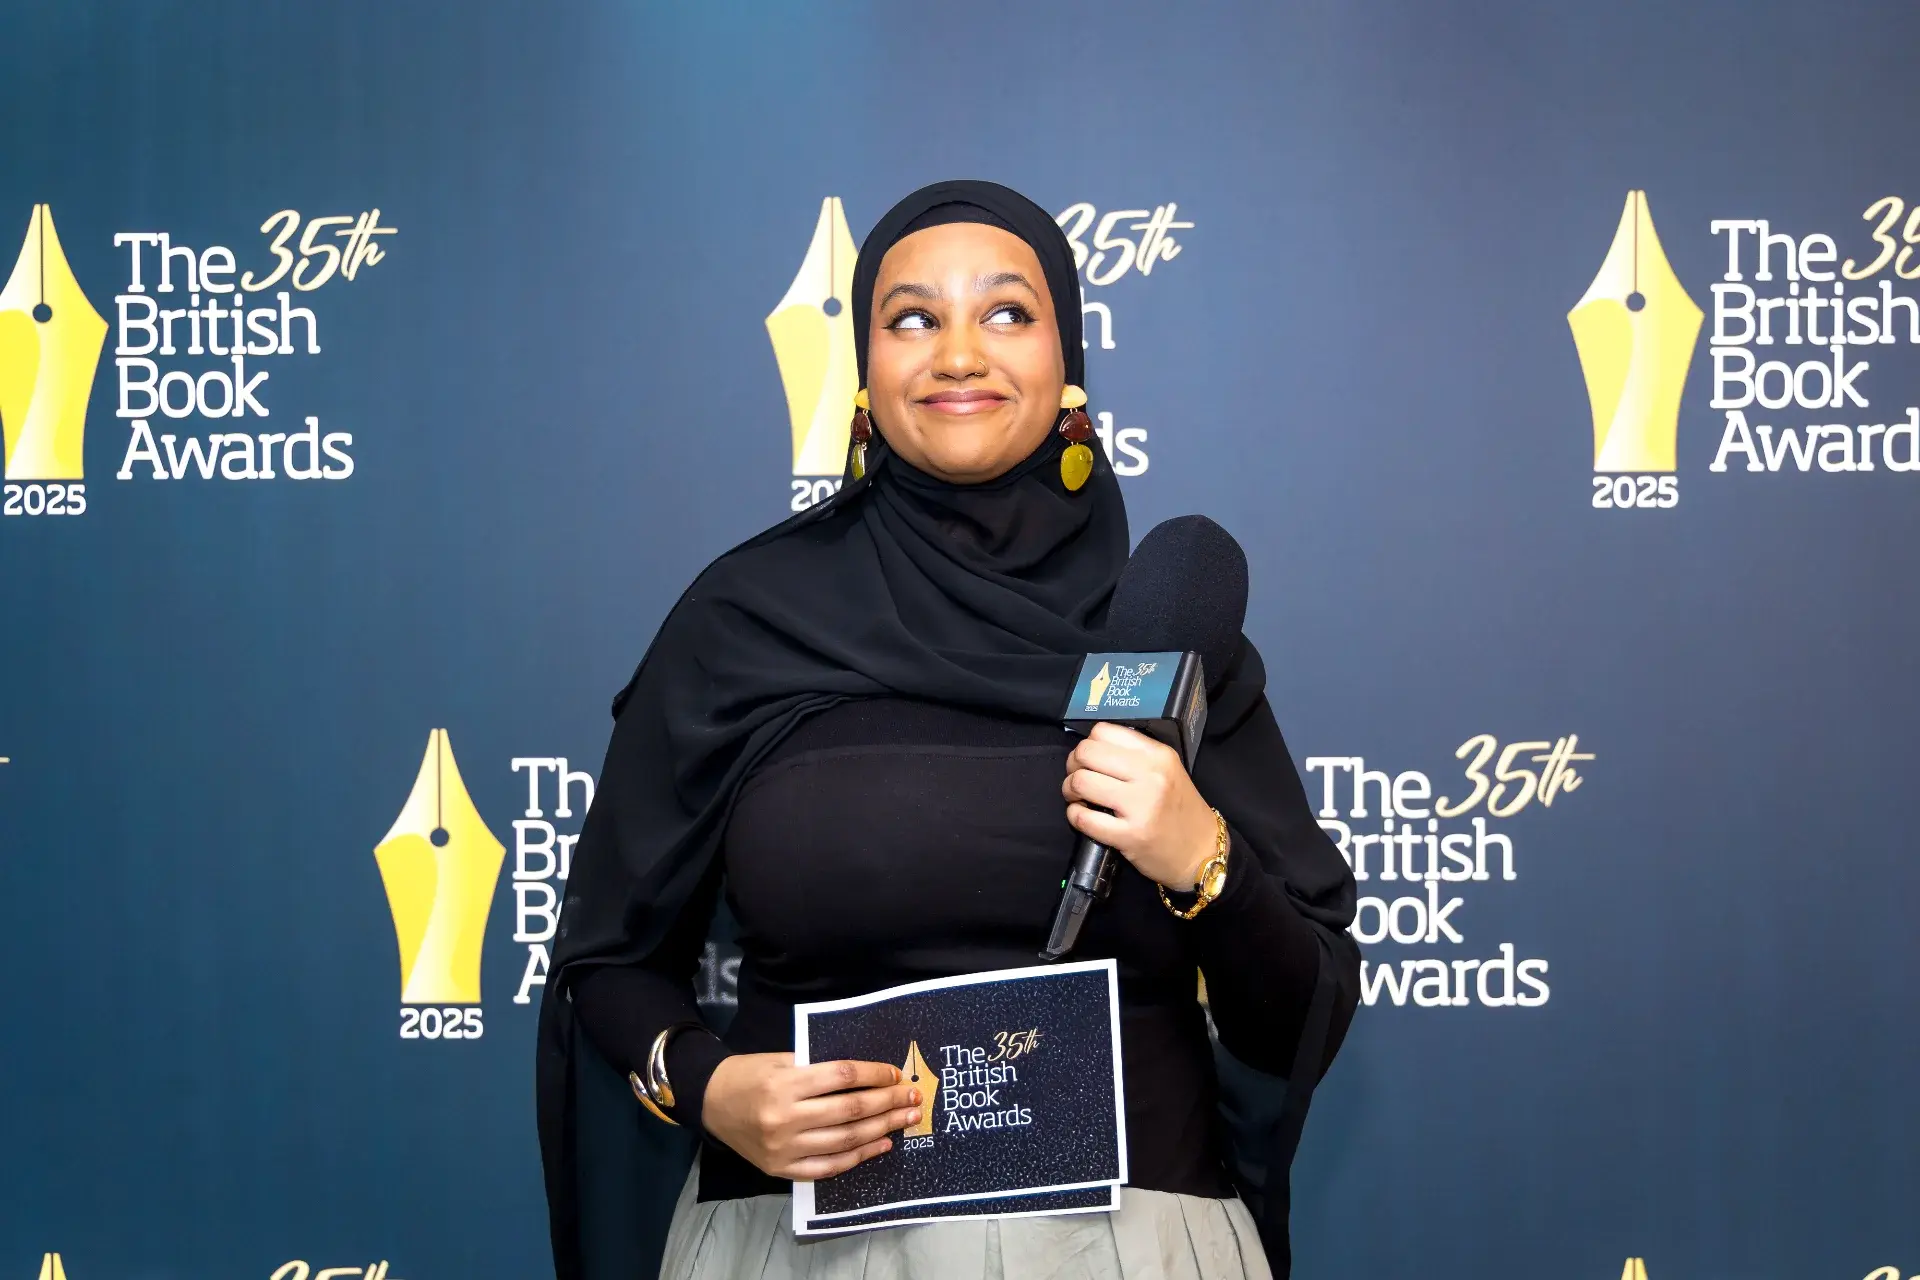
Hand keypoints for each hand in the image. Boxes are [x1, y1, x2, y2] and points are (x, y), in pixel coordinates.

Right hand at [701, 1053, 921, 1179]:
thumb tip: (867, 1074)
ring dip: (881, 1130)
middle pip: (850, 1110)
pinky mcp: (782, 1169)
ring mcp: (784, 1148)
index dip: (873, 1074)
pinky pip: (828, 1167)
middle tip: (912, 1098)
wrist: (711, 1102)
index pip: (842, 1077)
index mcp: (785, 1084)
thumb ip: (818, 1068)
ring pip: (845, 1140)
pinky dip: (858, 1158)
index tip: (895, 1073)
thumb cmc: (749, 1074)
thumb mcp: (781, 1060)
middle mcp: (785, 1118)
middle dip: (887, 1103)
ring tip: (905, 1120)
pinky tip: (880, 1146)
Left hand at [1063, 722, 1215, 890]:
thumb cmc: (1180, 811)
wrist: (1201, 852)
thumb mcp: (1167, 771)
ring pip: (1081, 782)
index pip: (1104, 731)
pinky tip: (1083, 816)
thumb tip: (1092, 748)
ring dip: (1070, 790)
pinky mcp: (1130, 835)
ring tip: (1079, 798)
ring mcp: (1140, 806)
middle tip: (1078, 778)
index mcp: (1158, 755)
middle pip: (1086, 753)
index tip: (1089, 759)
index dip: (1088, 744)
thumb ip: (1134, 756)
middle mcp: (1150, 775)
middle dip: (1073, 765)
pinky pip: (1084, 818)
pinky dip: (1075, 815)